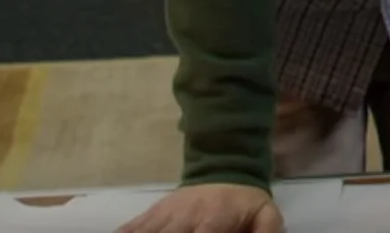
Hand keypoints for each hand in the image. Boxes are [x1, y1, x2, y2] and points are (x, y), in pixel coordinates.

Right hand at [115, 183, 281, 232]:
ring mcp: (165, 214)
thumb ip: (267, 232)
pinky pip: (131, 227)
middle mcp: (185, 217)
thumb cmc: (246, 201)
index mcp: (214, 219)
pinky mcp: (153, 212)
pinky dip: (123, 232)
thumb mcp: (267, 214)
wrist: (225, 164)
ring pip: (146, 232)